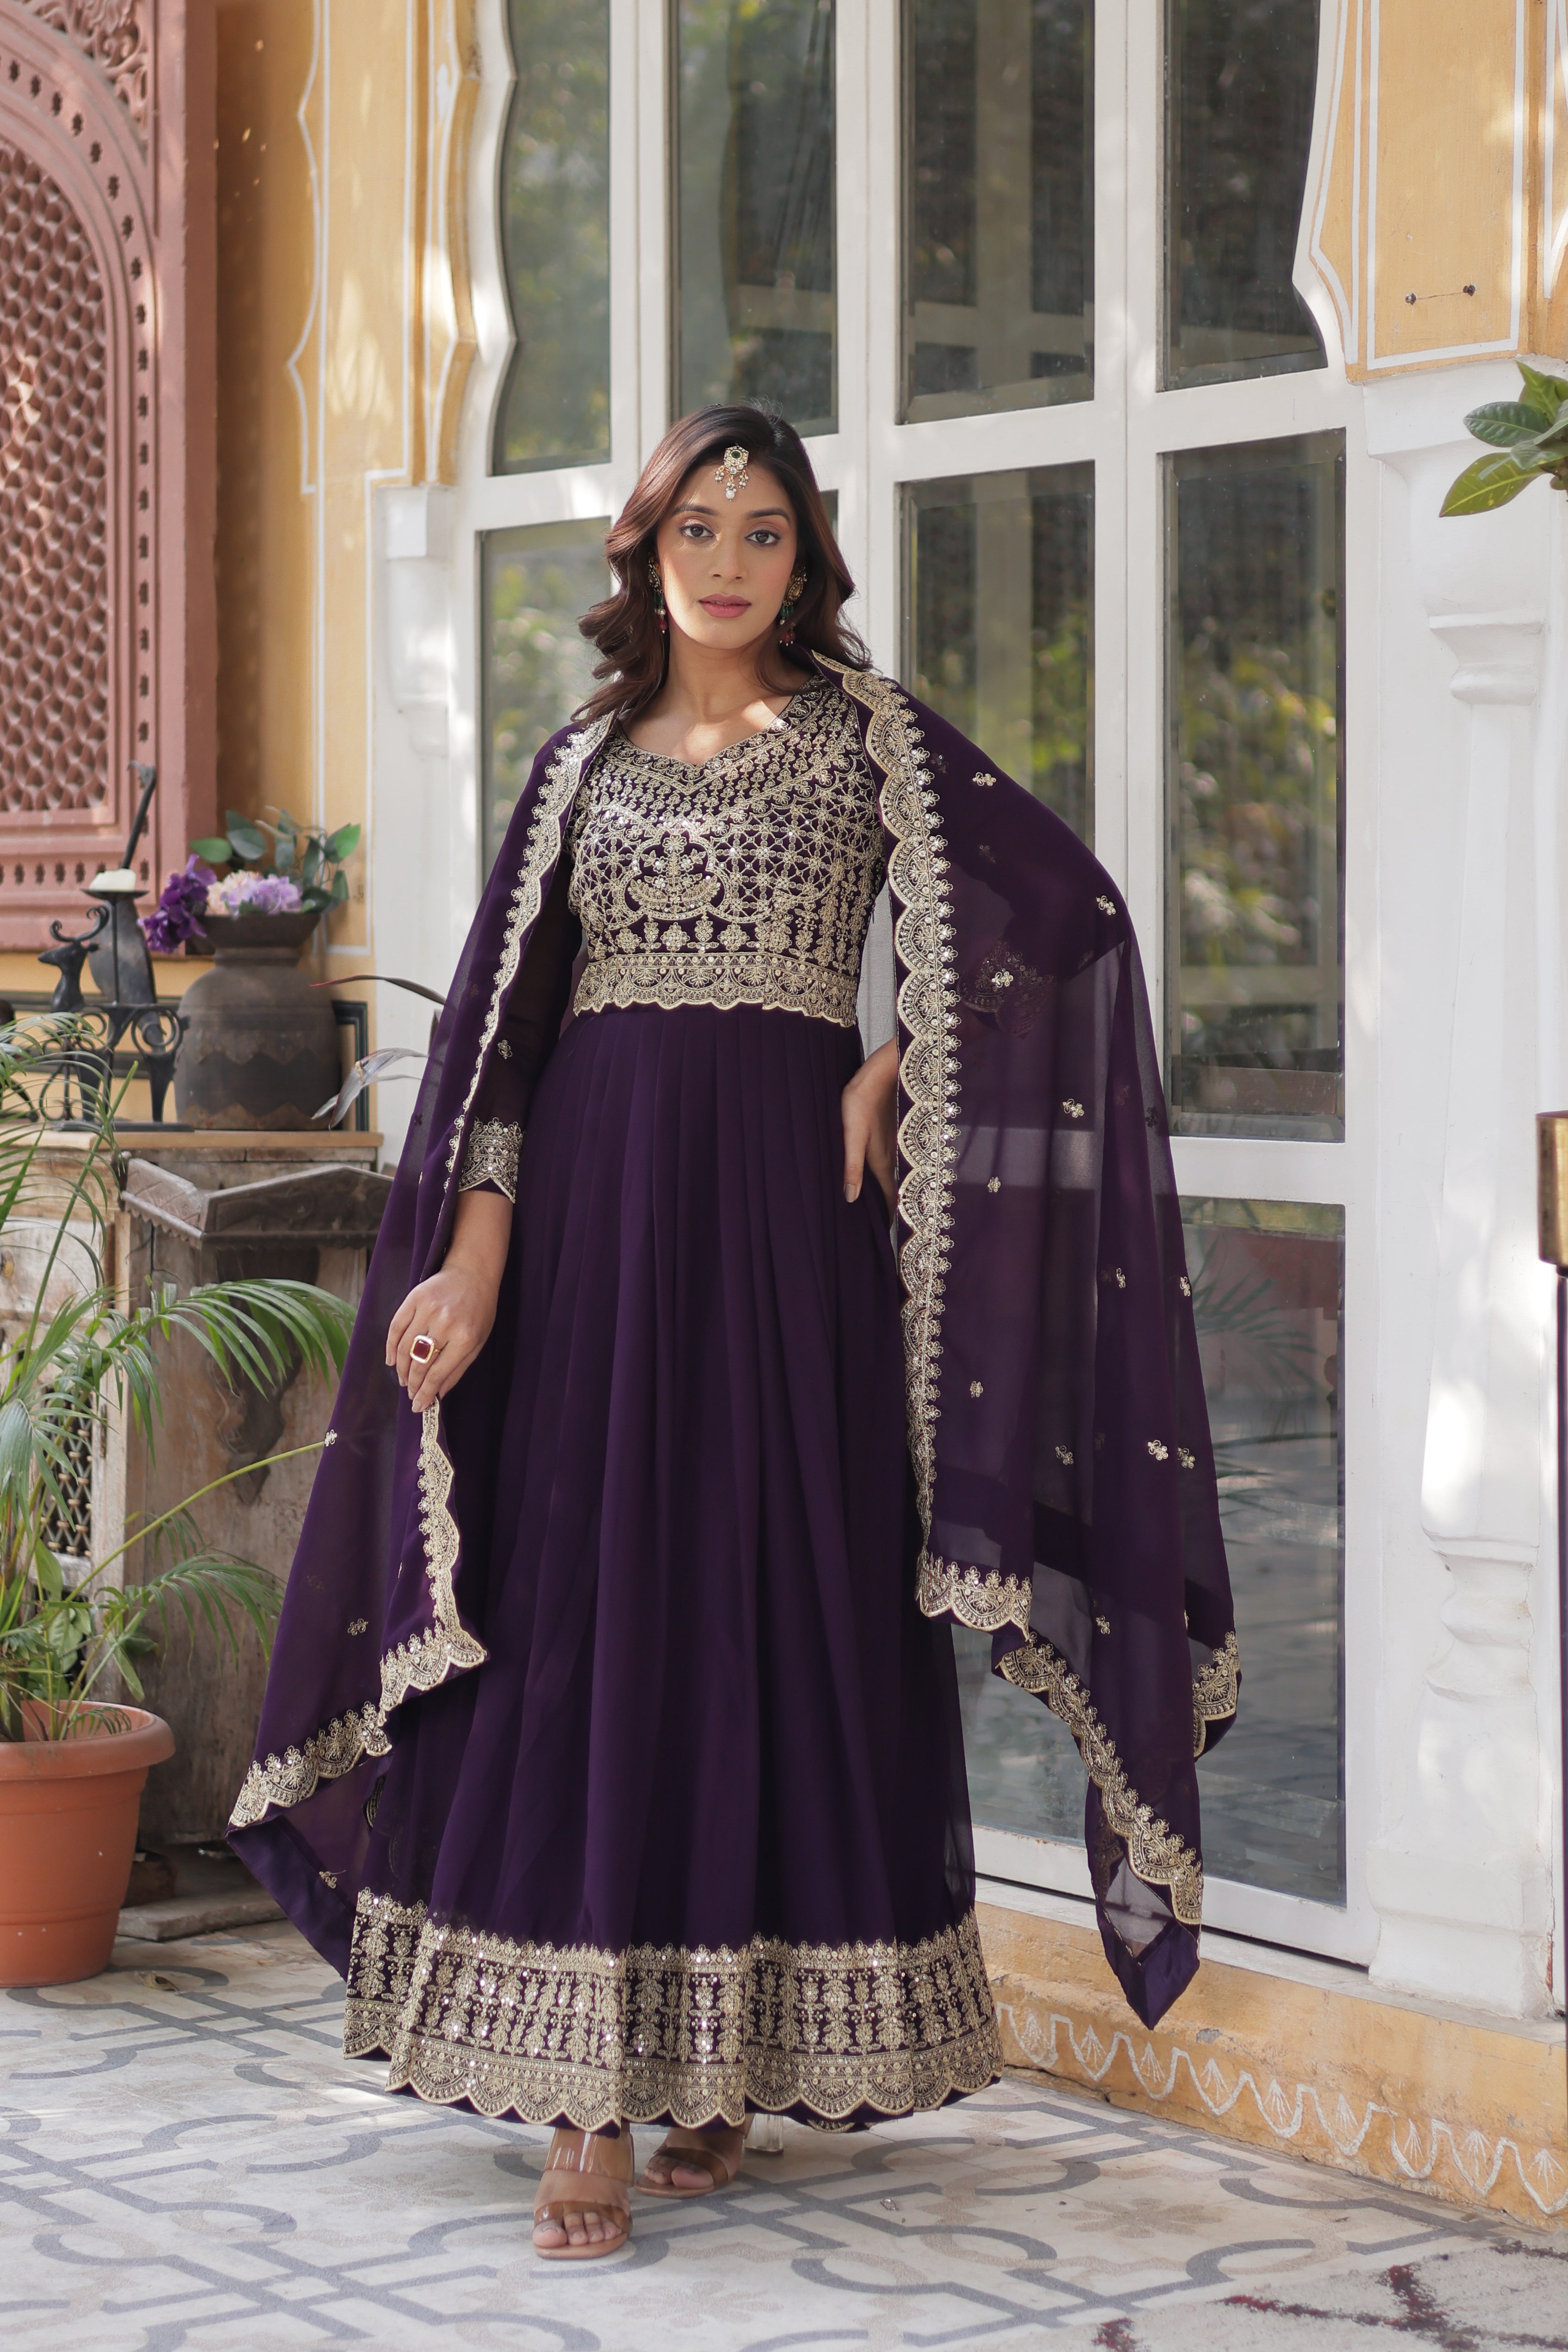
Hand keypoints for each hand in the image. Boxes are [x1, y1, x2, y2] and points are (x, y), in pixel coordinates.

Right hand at [386, 1189, 511, 1409]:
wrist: (472, 1272)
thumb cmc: (479, 1310)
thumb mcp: (478, 1342)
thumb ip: (457, 1369)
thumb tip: (437, 1394)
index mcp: (465, 1337)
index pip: (438, 1373)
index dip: (426, 1393)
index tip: (419, 1406)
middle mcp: (445, 1323)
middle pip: (419, 1363)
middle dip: (413, 1384)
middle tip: (410, 1394)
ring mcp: (427, 1309)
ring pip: (405, 1348)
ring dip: (401, 1369)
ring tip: (403, 1380)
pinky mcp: (413, 1298)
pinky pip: (395, 1327)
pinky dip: (391, 1346)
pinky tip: (392, 1360)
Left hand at [842, 1038, 897, 1217]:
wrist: (880, 1073)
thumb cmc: (861, 1103)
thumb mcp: (852, 1138)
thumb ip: (852, 1168)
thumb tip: (849, 1198)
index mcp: (882, 1161)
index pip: (890, 1196)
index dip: (892, 1215)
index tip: (894, 1235)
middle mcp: (893, 1156)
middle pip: (896, 1188)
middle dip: (897, 1206)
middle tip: (897, 1226)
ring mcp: (896, 1144)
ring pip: (898, 1174)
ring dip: (898, 1189)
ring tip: (894, 1205)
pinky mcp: (894, 1132)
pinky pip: (898, 1160)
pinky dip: (896, 1172)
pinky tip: (889, 1172)